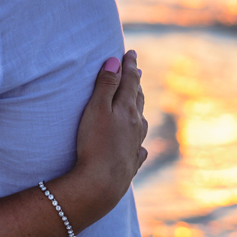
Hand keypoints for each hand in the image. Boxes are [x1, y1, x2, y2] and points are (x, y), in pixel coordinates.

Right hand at [70, 51, 147, 216]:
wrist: (102, 183)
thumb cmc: (95, 143)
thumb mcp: (96, 109)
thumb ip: (106, 85)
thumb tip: (116, 61)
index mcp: (127, 109)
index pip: (130, 81)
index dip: (130, 65)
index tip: (131, 53)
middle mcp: (136, 125)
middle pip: (137, 99)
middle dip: (136, 83)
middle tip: (137, 71)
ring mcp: (135, 144)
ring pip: (140, 121)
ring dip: (139, 108)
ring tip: (137, 101)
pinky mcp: (130, 162)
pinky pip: (139, 148)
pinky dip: (139, 141)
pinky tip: (140, 145)